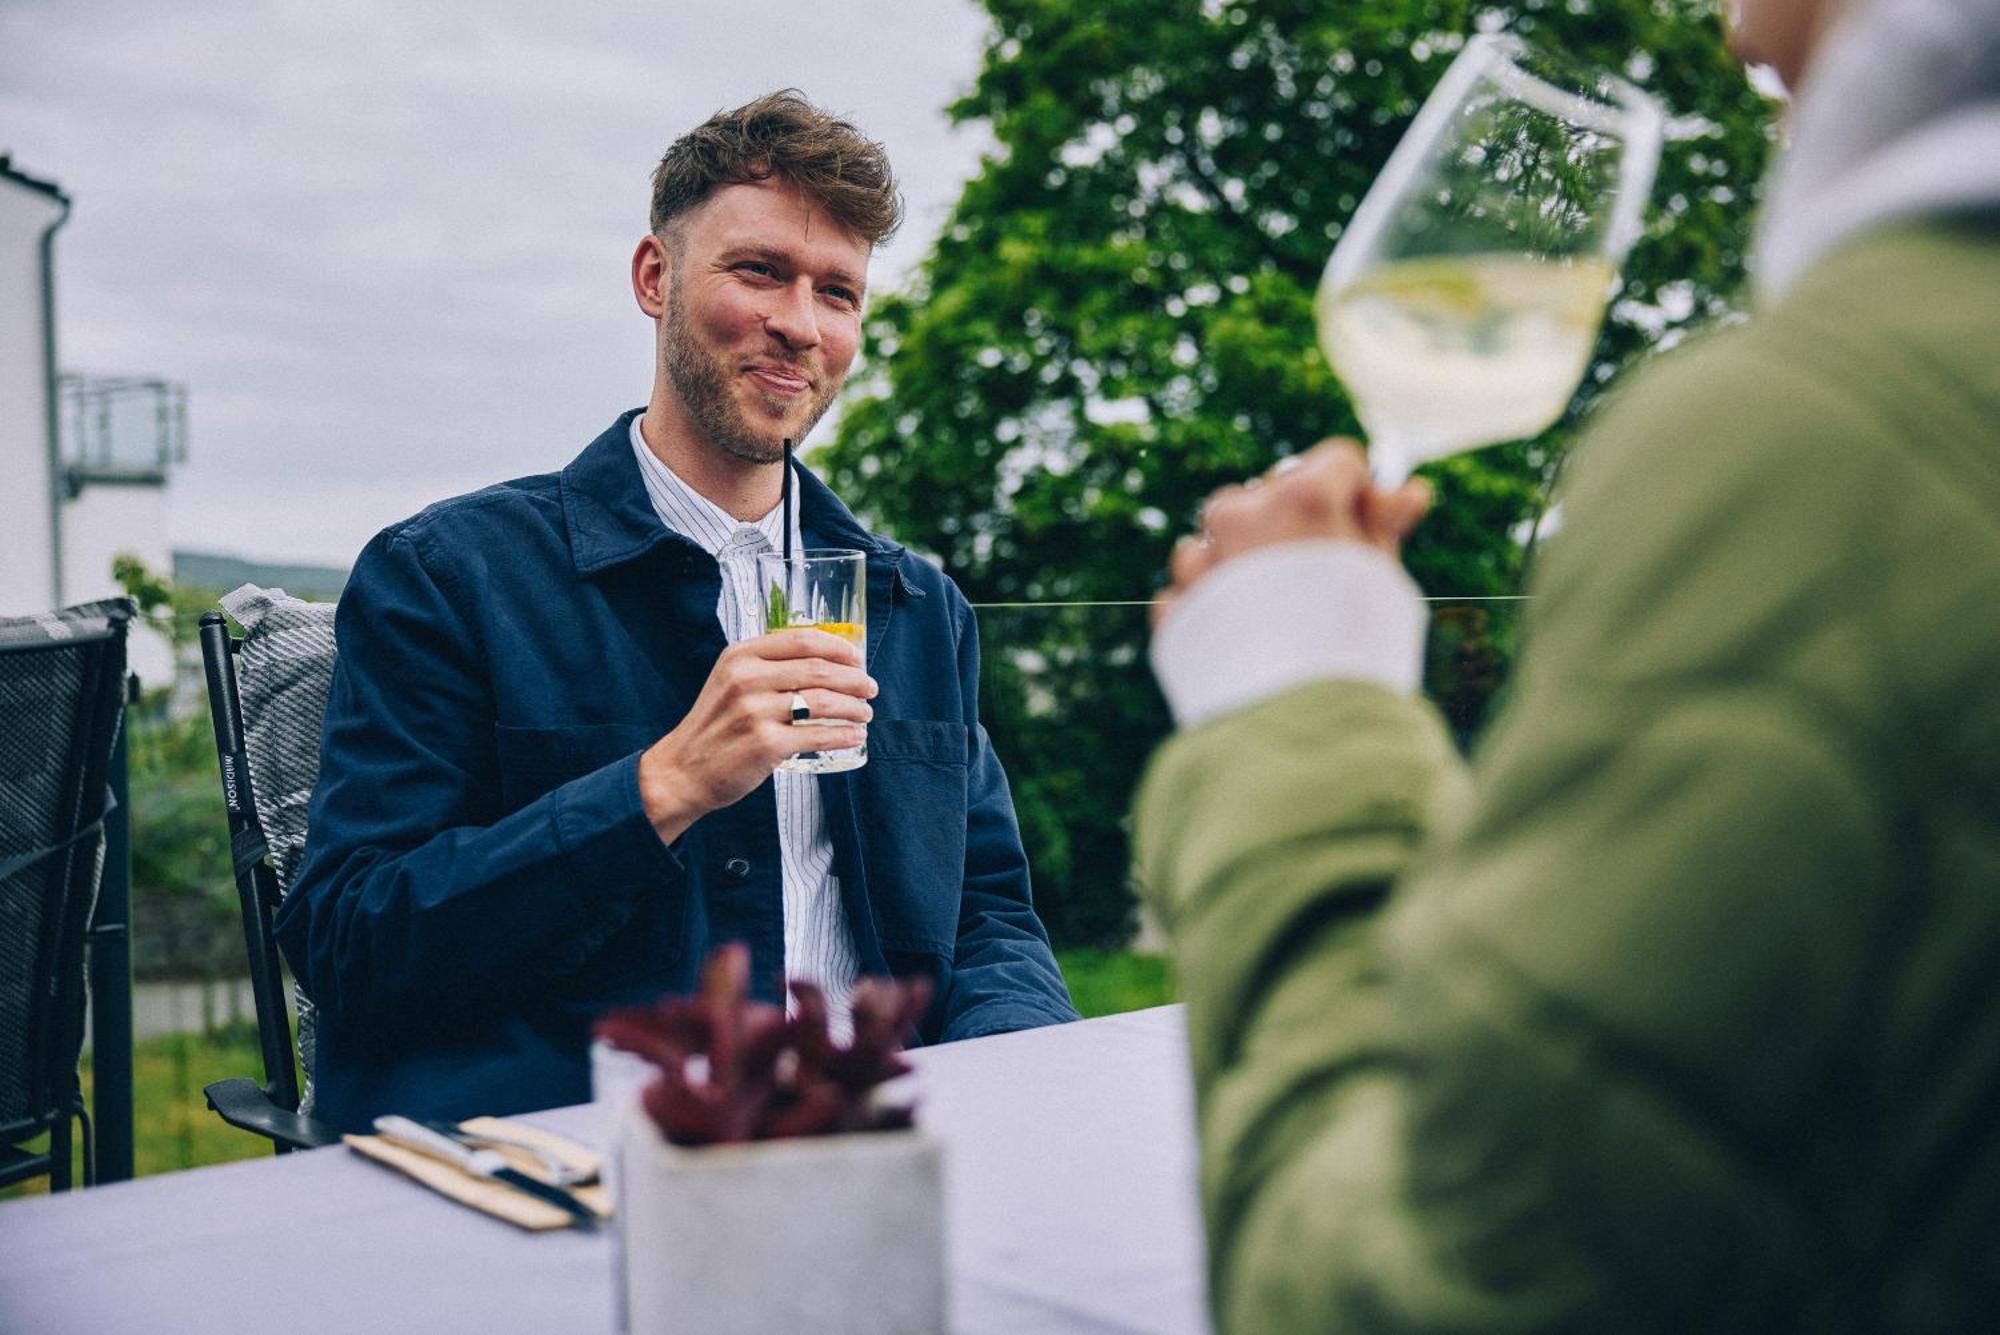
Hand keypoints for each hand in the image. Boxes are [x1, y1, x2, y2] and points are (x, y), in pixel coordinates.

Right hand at [638, 629, 875, 843]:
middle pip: (819, 670)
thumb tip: (822, 661)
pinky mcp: (765, 745)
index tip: (857, 659)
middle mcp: (747, 679)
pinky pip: (818, 735)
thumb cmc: (715, 726)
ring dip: (854, 707)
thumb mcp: (730, 681)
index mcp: (740, 657)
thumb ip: (765, 666)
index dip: (838, 648)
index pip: (802, 640)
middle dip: (854, 679)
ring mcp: (755, 712)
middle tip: (870, 688)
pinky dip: (844, 735)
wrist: (683, 770)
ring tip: (866, 713)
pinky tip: (854, 736)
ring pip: (823, 702)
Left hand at [1152, 439, 1430, 629]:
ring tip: (1274, 614)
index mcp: (1301, 497)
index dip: (1357, 493)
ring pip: (1217, 538)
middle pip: (1268, 493)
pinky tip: (1242, 639)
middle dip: (1289, 524)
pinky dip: (1210, 607)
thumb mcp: (1382, 578)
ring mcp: (1200, 561)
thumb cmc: (1356, 646)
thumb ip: (1385, 525)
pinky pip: (1190, 590)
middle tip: (1316, 578)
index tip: (1365, 527)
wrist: (1302, 729)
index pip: (1336, 461)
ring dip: (1240, 561)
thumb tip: (1410, 491)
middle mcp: (1240, 514)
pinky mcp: (1175, 606)